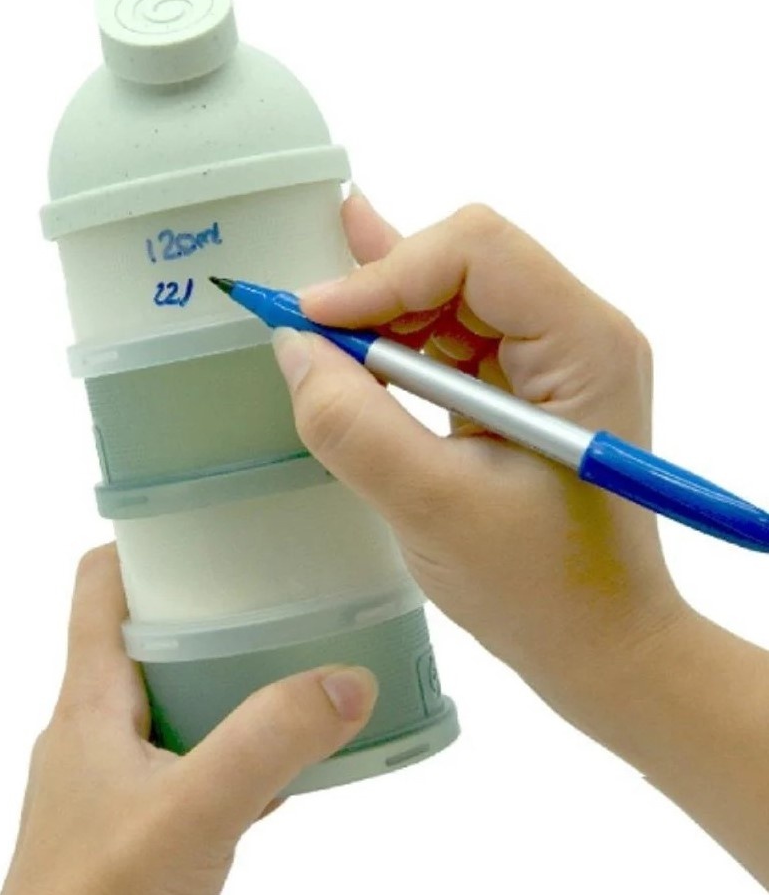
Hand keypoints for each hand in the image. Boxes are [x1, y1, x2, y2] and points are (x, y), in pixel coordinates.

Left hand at [0, 544, 377, 894]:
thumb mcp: (191, 812)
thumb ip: (268, 743)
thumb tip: (349, 679)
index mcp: (89, 702)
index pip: (101, 586)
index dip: (146, 541)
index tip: (211, 516)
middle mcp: (97, 729)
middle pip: (151, 635)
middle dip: (213, 606)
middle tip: (283, 584)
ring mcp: (117, 780)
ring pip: (180, 699)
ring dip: (233, 678)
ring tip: (300, 659)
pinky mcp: (141, 824)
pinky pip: (196, 760)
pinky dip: (239, 746)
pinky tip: (290, 759)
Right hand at [272, 196, 689, 716]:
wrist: (600, 642)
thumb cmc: (542, 591)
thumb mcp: (434, 510)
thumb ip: (355, 425)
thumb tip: (293, 346)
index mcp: (584, 347)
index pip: (479, 252)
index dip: (387, 271)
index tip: (312, 320)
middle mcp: (578, 333)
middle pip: (463, 262)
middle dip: (379, 288)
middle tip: (303, 326)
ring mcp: (554, 357)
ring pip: (450, 292)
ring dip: (381, 310)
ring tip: (314, 323)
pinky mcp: (526, 384)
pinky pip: (452, 335)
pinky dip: (397, 334)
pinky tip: (350, 314)